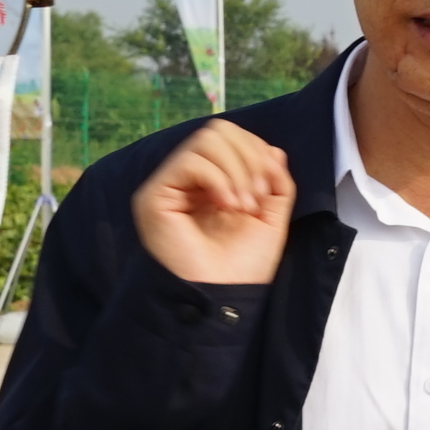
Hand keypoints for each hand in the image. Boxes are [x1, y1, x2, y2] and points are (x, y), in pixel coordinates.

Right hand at [132, 121, 293, 285]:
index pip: (231, 137)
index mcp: (213, 181)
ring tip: (244, 206)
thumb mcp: (271, 216)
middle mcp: (187, 180)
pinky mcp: (155, 195)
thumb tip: (272, 149)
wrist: (222, 299)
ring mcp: (169, 185)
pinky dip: (218, 178)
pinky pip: (190, 161)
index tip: (269, 188)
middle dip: (248, 157)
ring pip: (205, 140)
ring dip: (236, 170)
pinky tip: (227, 206)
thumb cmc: (243, 266)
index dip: (257, 152)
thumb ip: (274, 181)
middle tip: (257, 197)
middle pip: (218, 130)